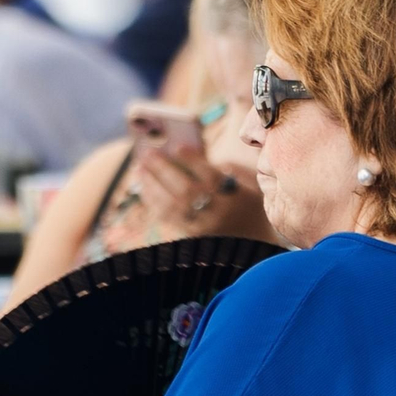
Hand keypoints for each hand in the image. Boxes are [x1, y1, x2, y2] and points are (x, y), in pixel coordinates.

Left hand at [135, 143, 268, 239]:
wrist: (256, 248)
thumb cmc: (251, 209)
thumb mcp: (252, 186)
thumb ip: (232, 169)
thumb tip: (200, 159)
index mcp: (237, 199)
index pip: (212, 177)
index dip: (193, 161)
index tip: (177, 147)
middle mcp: (219, 215)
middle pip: (187, 191)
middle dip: (165, 170)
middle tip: (147, 153)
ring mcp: (204, 229)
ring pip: (172, 206)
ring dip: (152, 185)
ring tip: (139, 168)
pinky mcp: (192, 238)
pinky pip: (168, 219)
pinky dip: (154, 201)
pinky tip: (145, 188)